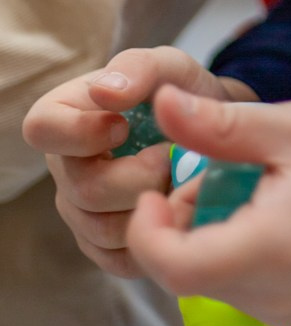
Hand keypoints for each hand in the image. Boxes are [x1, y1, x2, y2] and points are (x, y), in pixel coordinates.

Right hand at [21, 46, 255, 278]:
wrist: (214, 132)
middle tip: (173, 158)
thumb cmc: (181, 93)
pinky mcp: (108, 247)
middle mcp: (66, 168)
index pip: (41, 128)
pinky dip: (156, 238)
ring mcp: (83, 212)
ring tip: (181, 181)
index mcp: (65, 116)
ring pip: (103, 230)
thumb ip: (138, 69)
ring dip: (152, 208)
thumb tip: (104, 92)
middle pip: (83, 190)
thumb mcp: (169, 66)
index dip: (81, 132)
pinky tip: (178, 209)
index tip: (124, 126)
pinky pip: (120, 259)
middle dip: (138, 177)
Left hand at [126, 85, 290, 325]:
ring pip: (207, 282)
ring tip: (247, 185)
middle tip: (212, 171)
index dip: (147, 227)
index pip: (172, 266)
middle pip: (184, 273)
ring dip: (205, 235)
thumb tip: (160, 103)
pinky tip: (265, 211)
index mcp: (268, 251)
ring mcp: (281, 313)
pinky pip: (235, 288)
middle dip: (178, 223)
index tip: (158, 186)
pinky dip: (230, 250)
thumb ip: (220, 124)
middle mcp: (270, 298)